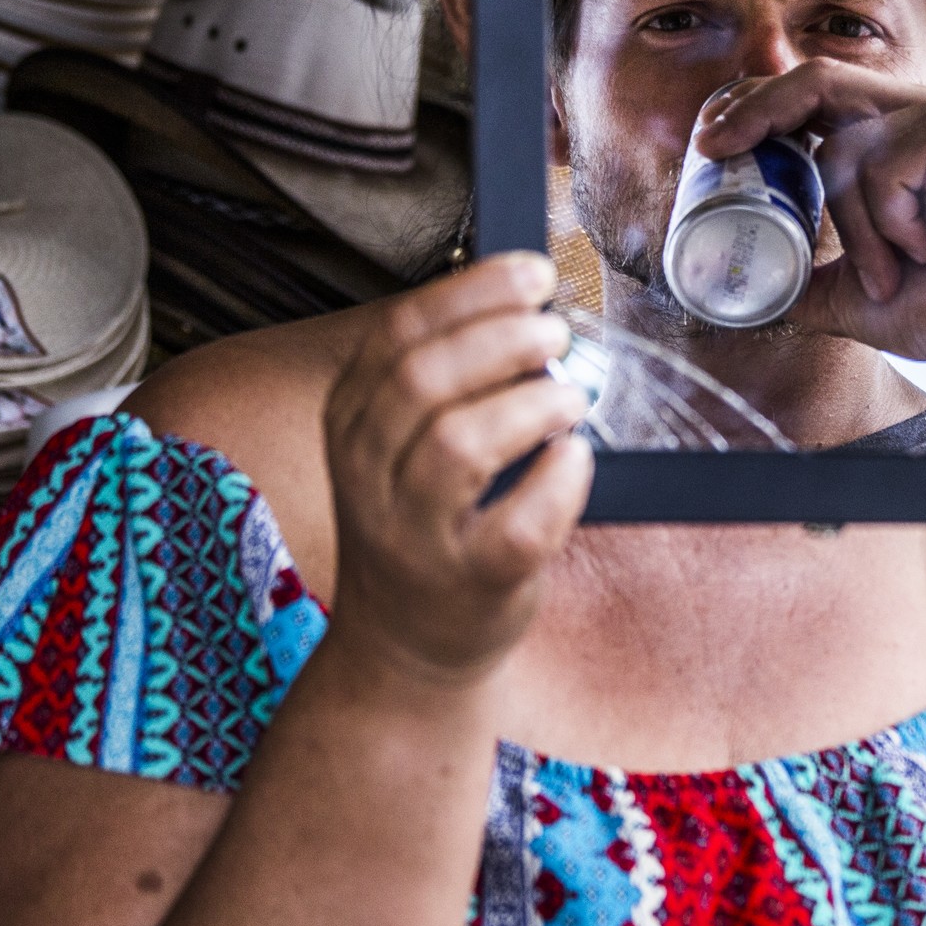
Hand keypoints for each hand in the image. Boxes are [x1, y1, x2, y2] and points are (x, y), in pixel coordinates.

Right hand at [321, 252, 592, 682]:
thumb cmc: (423, 524)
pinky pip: (518, 526)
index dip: (472, 293)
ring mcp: (414, 536)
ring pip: (459, 445)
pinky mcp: (470, 584)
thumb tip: (524, 296)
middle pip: (423, 379)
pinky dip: (558, 482)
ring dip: (530, 405)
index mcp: (351, 422)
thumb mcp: (398, 445)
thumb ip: (444, 379)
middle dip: (502, 339)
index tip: (534, 275)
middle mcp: (368, 475)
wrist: (401, 651)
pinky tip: (574, 460)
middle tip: (557, 334)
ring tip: (570, 398)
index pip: (398, 334)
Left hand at [696, 63, 925, 429]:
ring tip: (891, 272)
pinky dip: (889, 224)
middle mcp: (924, 110)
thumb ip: (806, 276)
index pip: (818, 92)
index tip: (711, 140)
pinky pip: (884, 168)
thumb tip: (742, 289)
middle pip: (820, 80)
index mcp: (900, 131)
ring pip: (846, 149)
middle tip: (712, 146)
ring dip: (853, 227)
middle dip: (757, 110)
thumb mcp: (854, 291)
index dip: (760, 103)